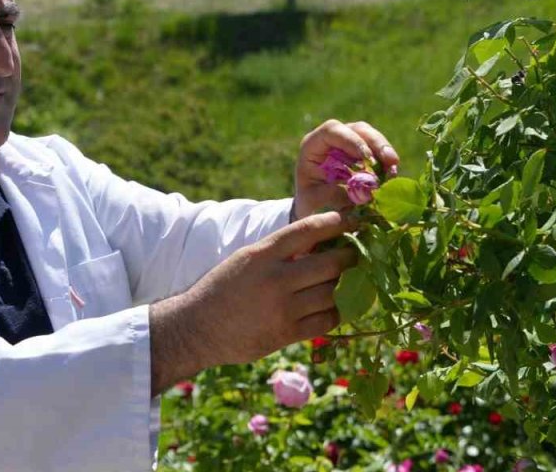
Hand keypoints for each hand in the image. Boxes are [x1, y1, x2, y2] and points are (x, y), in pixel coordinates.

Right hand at [148, 211, 357, 393]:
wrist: (196, 329)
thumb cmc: (224, 289)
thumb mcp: (246, 259)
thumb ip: (279, 251)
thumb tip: (320, 241)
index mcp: (263, 254)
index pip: (309, 229)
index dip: (337, 222)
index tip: (353, 221)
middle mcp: (275, 279)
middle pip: (331, 264)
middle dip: (350, 257)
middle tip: (358, 254)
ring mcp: (282, 308)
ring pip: (333, 293)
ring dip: (346, 286)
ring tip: (350, 281)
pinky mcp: (286, 334)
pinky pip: (326, 321)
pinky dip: (336, 312)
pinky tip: (335, 307)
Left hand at [293, 119, 399, 220]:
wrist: (313, 205)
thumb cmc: (308, 200)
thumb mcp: (311, 199)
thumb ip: (331, 194)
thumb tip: (361, 193)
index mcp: (313, 144)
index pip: (332, 130)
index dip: (351, 140)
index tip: (366, 158)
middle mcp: (333, 138)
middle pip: (358, 129)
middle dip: (376, 143)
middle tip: (390, 160)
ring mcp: (350, 143)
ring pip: (371, 137)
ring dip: (385, 151)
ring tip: (394, 168)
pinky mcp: (363, 153)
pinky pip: (378, 151)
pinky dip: (386, 162)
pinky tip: (392, 175)